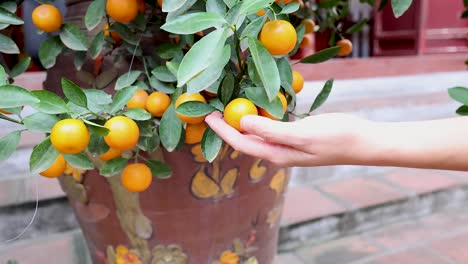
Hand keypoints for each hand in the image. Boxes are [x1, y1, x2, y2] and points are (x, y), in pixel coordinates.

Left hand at [205, 112, 370, 166]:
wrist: (362, 141)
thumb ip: (271, 130)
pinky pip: (271, 125)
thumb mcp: (302, 133)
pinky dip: (260, 116)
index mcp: (276, 154)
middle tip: (214, 107)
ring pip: (257, 132)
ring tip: (229, 104)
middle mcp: (277, 151)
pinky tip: (257, 105)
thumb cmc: (335, 137)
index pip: (241, 143)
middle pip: (245, 139)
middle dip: (228, 126)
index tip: (208, 117)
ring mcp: (287, 144)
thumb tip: (242, 123)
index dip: (223, 131)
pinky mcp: (295, 135)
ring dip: (242, 120)